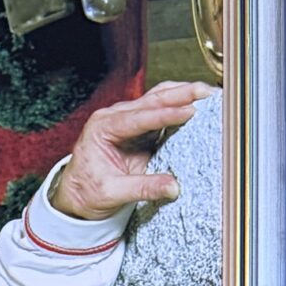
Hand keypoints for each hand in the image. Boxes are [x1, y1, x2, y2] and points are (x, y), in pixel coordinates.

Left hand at [50, 82, 204, 220]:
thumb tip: (174, 187)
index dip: (166, 114)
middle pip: (152, 100)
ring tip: (208, 92)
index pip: (139, 117)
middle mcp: (115, 117)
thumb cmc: (87, 191)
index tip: (189, 111)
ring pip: (158, 99)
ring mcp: (128, 120)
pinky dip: (180, 105)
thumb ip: (143, 188)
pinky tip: (198, 104)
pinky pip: (162, 112)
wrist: (77, 194)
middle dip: (181, 94)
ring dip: (183, 94)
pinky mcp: (140, 128)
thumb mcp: (113, 193)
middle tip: (206, 91)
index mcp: (103, 127)